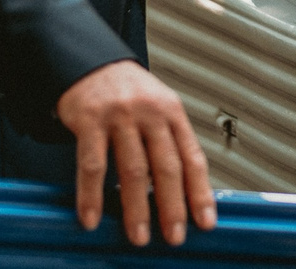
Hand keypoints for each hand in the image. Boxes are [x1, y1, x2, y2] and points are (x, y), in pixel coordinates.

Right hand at [53, 59, 214, 245]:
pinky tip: (92, 216)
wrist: (91, 60)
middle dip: (172, 206)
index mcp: (172, 112)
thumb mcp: (158, 106)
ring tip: (138, 235)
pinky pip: (92, 164)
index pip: (192, 157)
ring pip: (132, 168)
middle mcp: (150, 112)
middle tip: (174, 235)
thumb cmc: (128, 90)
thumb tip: (183, 188)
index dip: (200, 191)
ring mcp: (120, 116)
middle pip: (167, 166)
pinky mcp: (90, 120)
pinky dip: (92, 195)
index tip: (205, 220)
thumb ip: (169, 141)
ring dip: (135, 207)